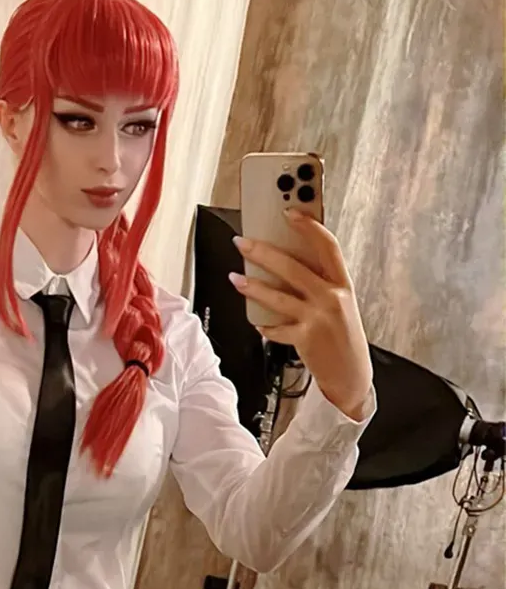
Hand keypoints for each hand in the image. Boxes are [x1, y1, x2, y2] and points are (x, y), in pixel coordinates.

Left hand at [229, 210, 372, 419]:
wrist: (353, 378)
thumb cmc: (344, 339)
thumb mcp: (341, 305)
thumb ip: (321, 284)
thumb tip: (289, 262)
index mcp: (343, 284)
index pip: (327, 245)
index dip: (308, 225)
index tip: (289, 211)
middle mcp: (332, 298)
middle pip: (293, 266)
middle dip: (264, 252)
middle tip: (243, 243)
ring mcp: (318, 319)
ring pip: (278, 296)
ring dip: (253, 286)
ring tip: (236, 279)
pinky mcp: (305, 339)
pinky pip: (276, 328)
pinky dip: (265, 325)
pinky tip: (258, 323)